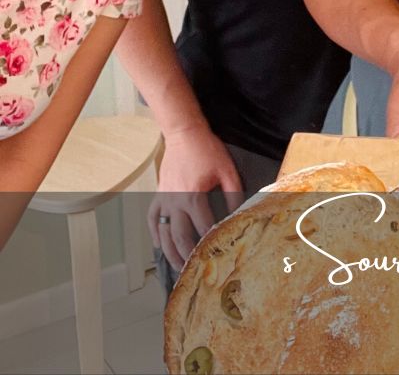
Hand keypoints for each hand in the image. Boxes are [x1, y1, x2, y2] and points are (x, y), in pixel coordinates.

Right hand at [148, 125, 243, 271]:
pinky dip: (155, 234)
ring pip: (163, 232)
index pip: (202, 226)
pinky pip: (153, 219)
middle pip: (179, 236)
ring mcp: (163, 199)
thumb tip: (237, 212)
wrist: (184, 134)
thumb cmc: (207, 150)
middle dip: (186, 255)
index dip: (209, 242)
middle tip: (193, 271)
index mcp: (193, 196)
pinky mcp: (158, 195)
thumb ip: (233, 192)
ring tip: (177, 266)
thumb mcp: (226, 169)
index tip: (216, 254)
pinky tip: (160, 245)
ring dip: (169, 251)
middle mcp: (175, 201)